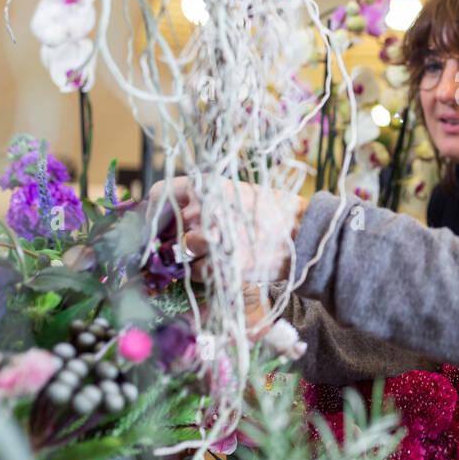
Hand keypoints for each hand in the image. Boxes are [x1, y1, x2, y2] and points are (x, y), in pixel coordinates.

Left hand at [146, 175, 308, 283]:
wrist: (306, 234)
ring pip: (183, 254)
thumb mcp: (237, 193)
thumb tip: (172, 219)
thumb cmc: (274, 212)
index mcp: (206, 185)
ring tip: (220, 253)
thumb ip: (204, 202)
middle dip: (176, 242)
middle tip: (195, 246)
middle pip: (169, 230)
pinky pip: (197, 273)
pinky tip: (229, 265)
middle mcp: (203, 208)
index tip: (154, 226)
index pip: (159, 195)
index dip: (153, 214)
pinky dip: (208, 274)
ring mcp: (211, 237)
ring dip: (195, 258)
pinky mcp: (220, 264)